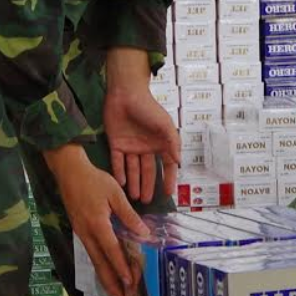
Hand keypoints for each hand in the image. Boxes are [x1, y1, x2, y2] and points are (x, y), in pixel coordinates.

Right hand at [46, 147, 150, 295]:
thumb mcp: (115, 194)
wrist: (68, 171)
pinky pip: (90, 251)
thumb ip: (129, 215)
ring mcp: (80, 232)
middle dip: (111, 280)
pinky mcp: (79, 229)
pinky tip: (104, 271)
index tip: (130, 281)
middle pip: (100, 261)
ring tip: (113, 291)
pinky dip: (98, 264)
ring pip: (94, 258)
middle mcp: (86, 232)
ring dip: (104, 276)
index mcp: (97, 223)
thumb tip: (144, 233)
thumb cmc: (94, 180)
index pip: (111, 250)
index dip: (121, 267)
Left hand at [103, 85, 180, 204]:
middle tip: (147, 201)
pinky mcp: (116, 144)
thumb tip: (178, 162)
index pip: (167, 166)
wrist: (126, 94)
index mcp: (160, 144)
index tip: (168, 193)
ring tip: (134, 197)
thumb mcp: (165, 125)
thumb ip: (172, 143)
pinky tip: (121, 183)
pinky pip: (118, 162)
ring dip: (134, 183)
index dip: (168, 179)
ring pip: (133, 169)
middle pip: (148, 171)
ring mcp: (131, 147)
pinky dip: (119, 172)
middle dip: (148, 186)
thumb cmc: (149, 108)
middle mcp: (146, 148)